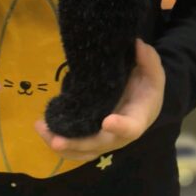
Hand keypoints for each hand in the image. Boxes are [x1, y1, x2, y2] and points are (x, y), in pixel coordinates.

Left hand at [37, 36, 166, 161]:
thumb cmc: (148, 88)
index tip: (107, 121)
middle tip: (56, 140)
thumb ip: (148, 60)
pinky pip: (76, 148)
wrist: (144, 103)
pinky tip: (43, 129)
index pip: (131, 127)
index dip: (120, 127)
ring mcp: (104, 140)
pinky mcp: (92, 138)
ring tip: (42, 130)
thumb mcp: (153, 73)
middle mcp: (119, 136)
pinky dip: (60, 144)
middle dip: (77, 143)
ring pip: (83, 151)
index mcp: (137, 119)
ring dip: (62, 145)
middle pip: (98, 145)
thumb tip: (138, 44)